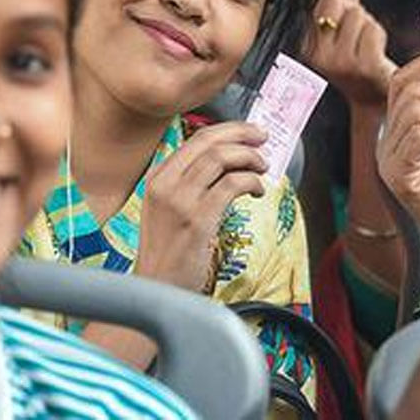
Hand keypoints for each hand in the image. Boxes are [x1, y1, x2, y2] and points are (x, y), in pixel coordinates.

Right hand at [133, 122, 267, 291]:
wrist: (157, 289)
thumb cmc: (168, 252)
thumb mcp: (168, 209)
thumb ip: (190, 185)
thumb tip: (229, 162)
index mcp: (158, 177)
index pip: (196, 138)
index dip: (229, 130)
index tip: (249, 132)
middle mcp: (165, 184)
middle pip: (209, 142)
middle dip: (242, 134)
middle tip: (263, 138)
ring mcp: (179, 201)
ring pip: (221, 158)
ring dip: (250, 158)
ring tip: (262, 168)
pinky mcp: (197, 220)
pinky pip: (232, 185)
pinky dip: (251, 182)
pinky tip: (258, 191)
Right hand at [305, 0, 396, 106]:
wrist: (374, 99)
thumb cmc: (359, 62)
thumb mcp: (343, 33)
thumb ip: (343, 2)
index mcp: (308, 47)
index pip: (324, 2)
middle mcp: (320, 56)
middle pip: (341, 6)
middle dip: (356, 11)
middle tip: (361, 29)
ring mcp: (341, 63)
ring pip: (360, 17)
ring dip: (370, 25)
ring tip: (367, 46)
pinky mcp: (364, 67)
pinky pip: (374, 30)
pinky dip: (380, 36)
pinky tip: (377, 52)